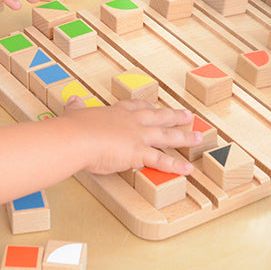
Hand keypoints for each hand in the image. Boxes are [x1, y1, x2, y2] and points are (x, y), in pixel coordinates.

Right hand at [64, 97, 201, 175]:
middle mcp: (131, 122)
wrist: (77, 138)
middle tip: (188, 115)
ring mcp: (138, 137)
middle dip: (174, 116)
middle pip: (158, 117)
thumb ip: (75, 108)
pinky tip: (188, 169)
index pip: (136, 107)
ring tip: (199, 138)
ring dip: (184, 137)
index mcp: (116, 112)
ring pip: (167, 136)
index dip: (147, 107)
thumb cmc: (73, 128)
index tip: (154, 106)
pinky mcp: (139, 154)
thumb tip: (71, 100)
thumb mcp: (74, 113)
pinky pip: (162, 160)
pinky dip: (176, 165)